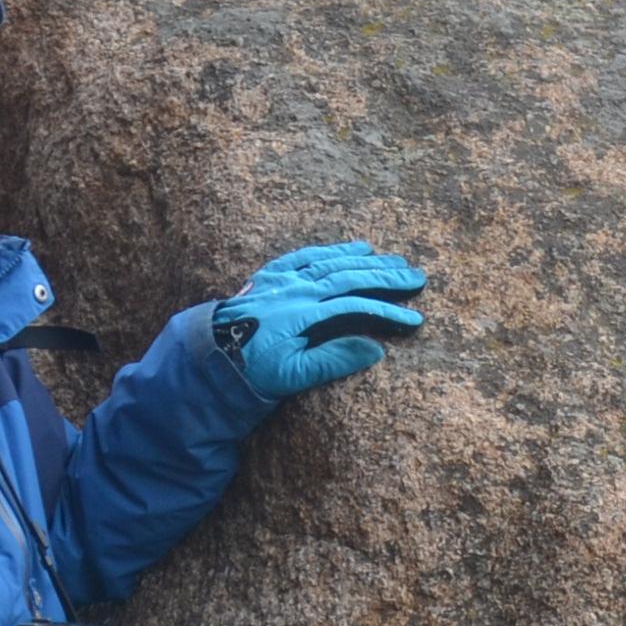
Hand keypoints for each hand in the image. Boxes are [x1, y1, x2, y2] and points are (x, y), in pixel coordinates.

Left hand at [212, 241, 428, 400]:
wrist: (208, 356)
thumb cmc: (251, 371)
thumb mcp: (291, 377)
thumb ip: (332, 361)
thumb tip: (375, 349)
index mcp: (302, 314)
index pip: (354, 305)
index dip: (387, 310)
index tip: (413, 318)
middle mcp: (294, 289)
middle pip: (348, 275)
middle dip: (385, 276)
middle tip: (417, 276)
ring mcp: (281, 279)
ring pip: (330, 261)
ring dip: (364, 259)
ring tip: (393, 260)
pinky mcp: (269, 276)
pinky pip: (305, 255)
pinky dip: (331, 250)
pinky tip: (350, 248)